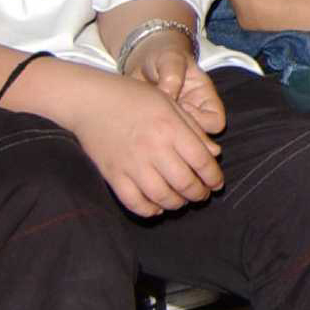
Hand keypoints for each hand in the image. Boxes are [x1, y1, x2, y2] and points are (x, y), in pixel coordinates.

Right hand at [65, 63, 223, 216]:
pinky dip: (148, 210)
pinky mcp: (112, 175)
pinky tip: (157, 207)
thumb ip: (194, 130)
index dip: (213, 177)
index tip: (217, 184)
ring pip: (161, 196)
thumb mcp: (172, 105)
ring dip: (176, 204)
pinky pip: (133, 201)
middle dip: (198, 194)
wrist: (92, 102)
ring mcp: (131, 164)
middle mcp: (153, 149)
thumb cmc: (136, 99)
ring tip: (182, 201)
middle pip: (184, 182)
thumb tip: (215, 154)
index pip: (201, 161)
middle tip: (202, 195)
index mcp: (171, 129)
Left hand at [127, 31, 225, 136]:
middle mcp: (193, 114)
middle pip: (197, 138)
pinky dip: (146, 133)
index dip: (200, 120)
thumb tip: (168, 96)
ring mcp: (175, 122)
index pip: (215, 122)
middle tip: (159, 117)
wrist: (142, 58)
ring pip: (175, 141)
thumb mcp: (171, 59)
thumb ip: (172, 76)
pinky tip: (136, 120)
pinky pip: (156, 138)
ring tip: (146, 117)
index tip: (181, 106)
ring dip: (161, 133)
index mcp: (205, 98)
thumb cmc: (164, 55)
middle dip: (178, 130)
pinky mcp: (156, 126)